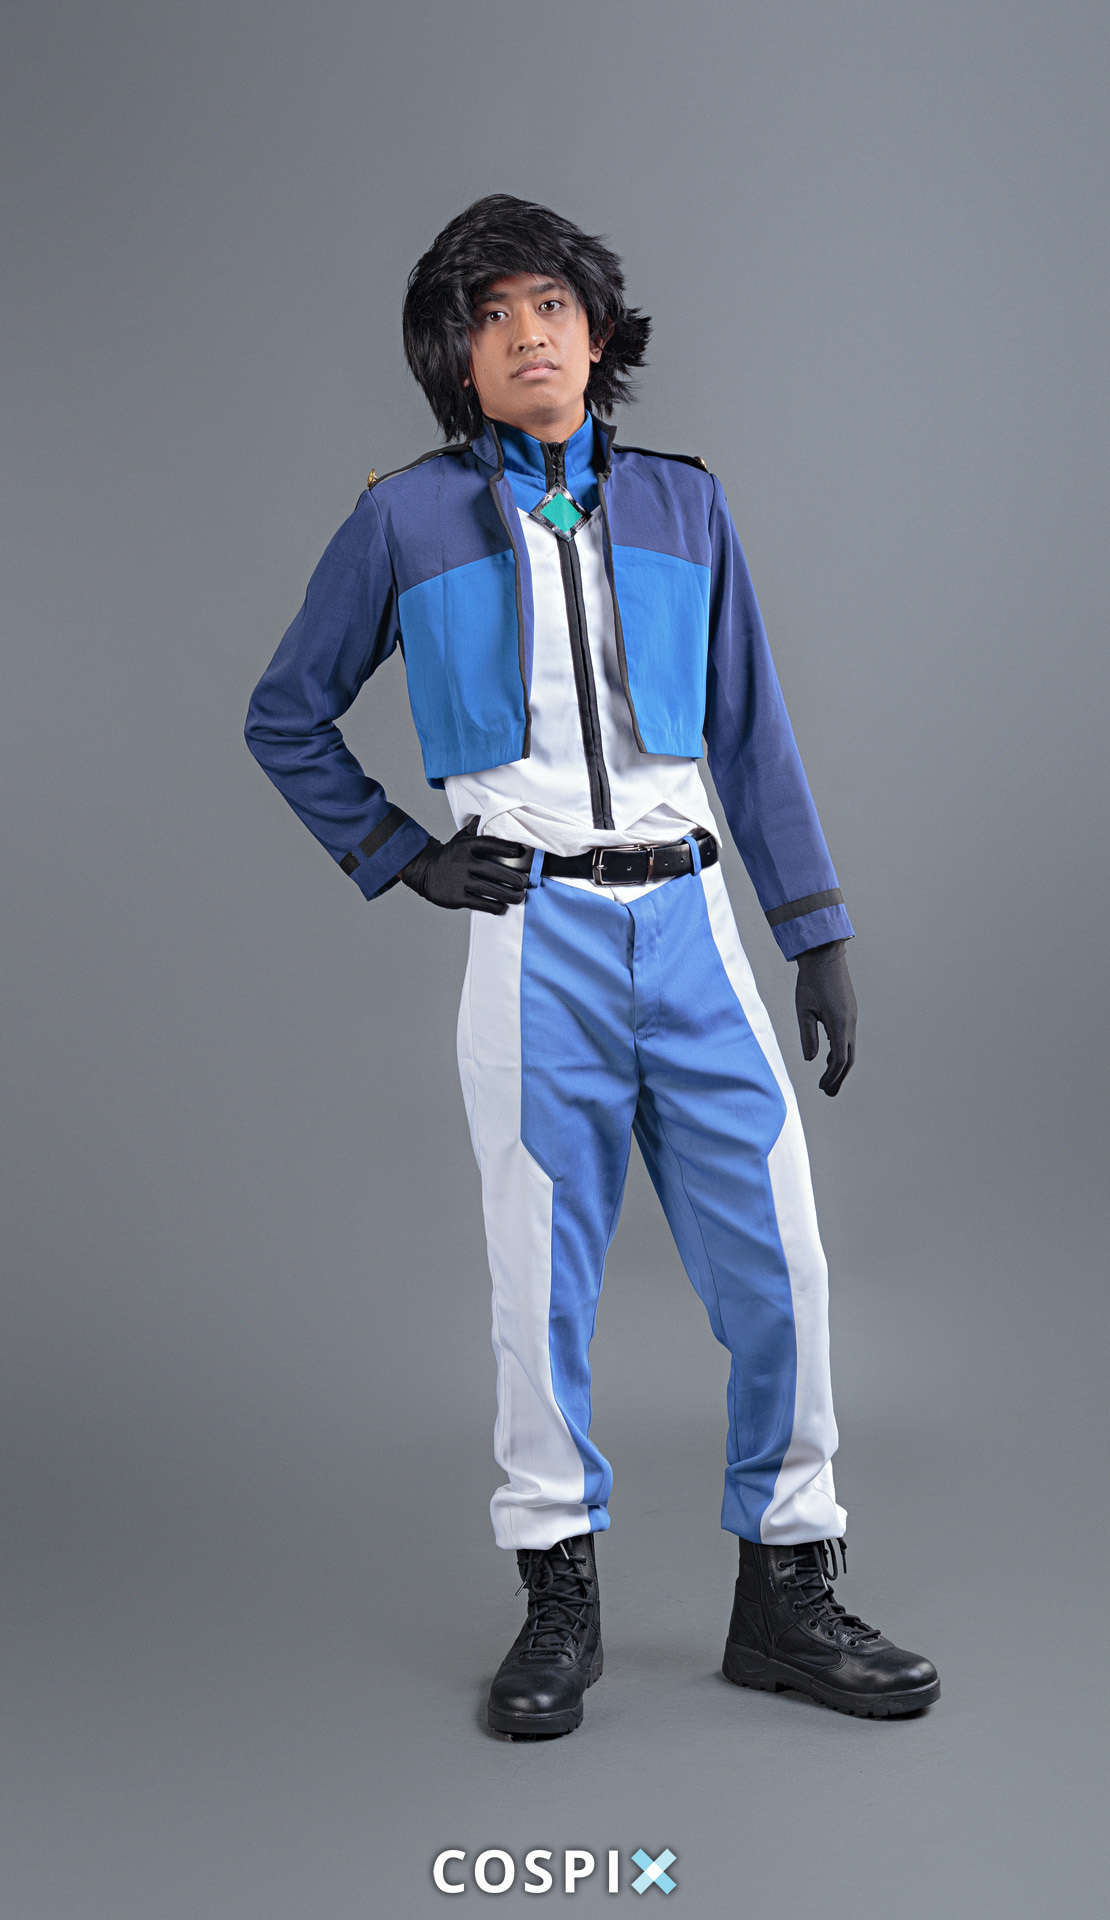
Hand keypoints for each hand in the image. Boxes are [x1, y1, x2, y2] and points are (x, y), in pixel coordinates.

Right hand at [400, 825, 529, 913]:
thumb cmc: (450, 855)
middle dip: (512, 878)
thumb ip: (476, 828)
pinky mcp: (456, 896)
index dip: (505, 847)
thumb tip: (489, 816)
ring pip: (488, 889)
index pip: (488, 844)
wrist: (424, 870)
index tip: (520, 852)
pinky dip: (492, 906)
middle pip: (492, 870)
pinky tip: (501, 907)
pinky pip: (478, 902)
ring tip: (519, 896)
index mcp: (465, 846)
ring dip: (507, 895)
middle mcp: (462, 863)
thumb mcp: (460, 838)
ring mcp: (459, 880)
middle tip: (525, 883)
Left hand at [795, 940, 856, 1096]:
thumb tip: (811, 1059)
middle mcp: (850, 1022)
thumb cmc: (810, 980)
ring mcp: (852, 1017)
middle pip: (848, 1058)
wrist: (825, 955)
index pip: (839, 1059)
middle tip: (828, 1093)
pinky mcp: (849, 1012)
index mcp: (839, 1024)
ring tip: (830, 1081)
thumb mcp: (804, 1008)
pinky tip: (830, 1057)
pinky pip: (848, 1038)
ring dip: (840, 1066)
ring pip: (850, 1048)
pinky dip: (841, 1052)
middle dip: (838, 1077)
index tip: (821, 1087)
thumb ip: (808, 1035)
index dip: (831, 1076)